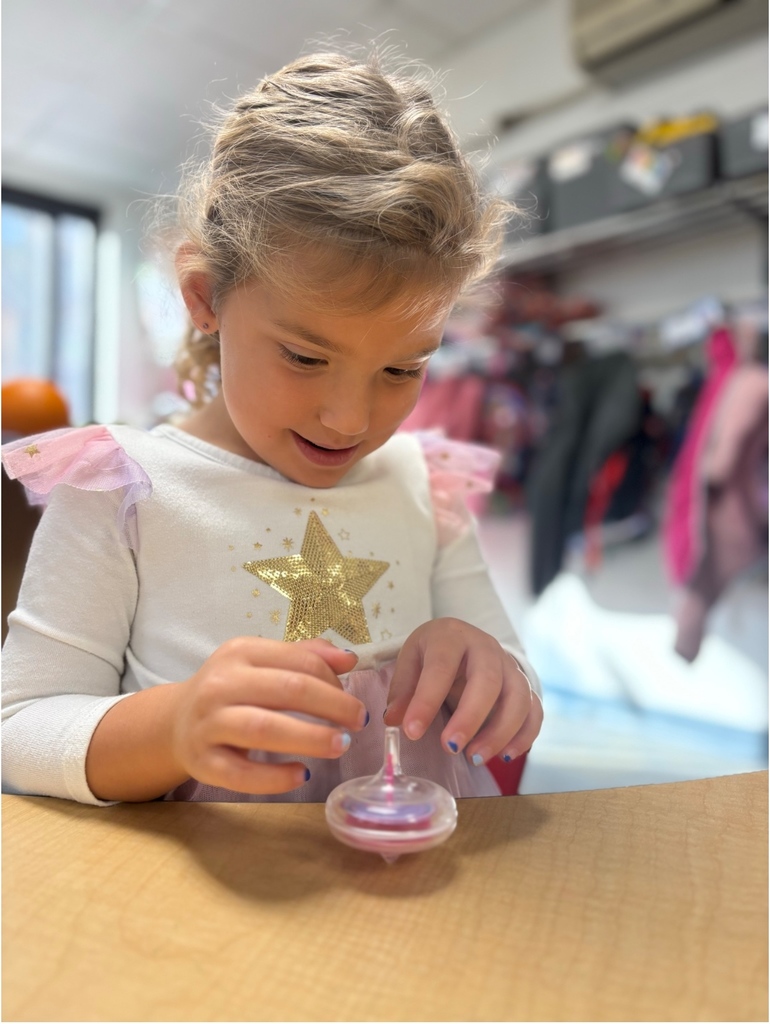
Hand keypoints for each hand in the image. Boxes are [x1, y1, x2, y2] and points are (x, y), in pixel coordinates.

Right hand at [171, 637, 365, 794]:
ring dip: (309, 738)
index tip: (351, 698)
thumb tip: (349, 659)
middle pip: (286, 690)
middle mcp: (220, 684)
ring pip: (264, 728)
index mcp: (239, 652)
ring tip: (340, 745)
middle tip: (358, 721)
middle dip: (332, 706)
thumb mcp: (261, 662)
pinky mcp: (202, 762)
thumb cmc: (231, 691)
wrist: (175, 723)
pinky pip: (241, 774)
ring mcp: (208, 724)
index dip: (333, 680)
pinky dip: (275, 777)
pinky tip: (302, 773)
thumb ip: (304, 656)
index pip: (298, 661)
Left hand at [384, 618, 541, 765]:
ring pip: (519, 697)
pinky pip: (534, 711)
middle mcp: (487, 647)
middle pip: (489, 680)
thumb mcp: (411, 661)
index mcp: (452, 636)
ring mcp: (510, 666)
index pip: (441, 667)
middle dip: (471, 718)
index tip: (412, 733)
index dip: (427, 701)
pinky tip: (506, 757)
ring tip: (474, 758)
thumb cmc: (433, 654)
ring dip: (500, 732)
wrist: (461, 641)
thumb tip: (395, 721)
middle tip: (450, 747)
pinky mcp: (524, 686)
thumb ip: (403, 691)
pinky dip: (525, 735)